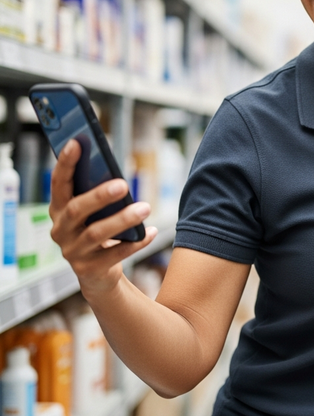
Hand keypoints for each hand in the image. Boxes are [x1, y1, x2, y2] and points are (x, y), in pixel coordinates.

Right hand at [49, 139, 156, 297]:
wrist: (98, 274)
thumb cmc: (98, 229)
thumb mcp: (95, 211)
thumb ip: (98, 193)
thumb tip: (117, 174)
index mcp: (59, 209)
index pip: (59, 183)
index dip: (65, 163)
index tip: (76, 142)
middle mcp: (61, 230)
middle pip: (77, 210)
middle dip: (99, 196)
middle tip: (123, 184)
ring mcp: (72, 252)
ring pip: (96, 233)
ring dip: (122, 219)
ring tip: (145, 207)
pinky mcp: (88, 269)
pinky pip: (115, 255)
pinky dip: (135, 243)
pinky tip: (151, 232)